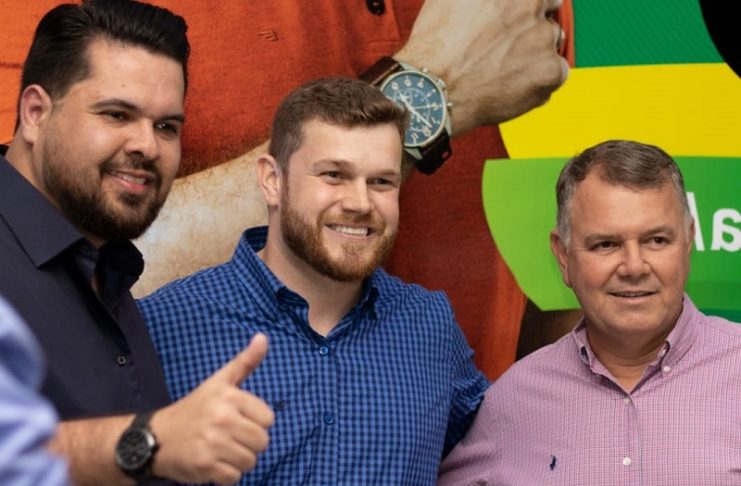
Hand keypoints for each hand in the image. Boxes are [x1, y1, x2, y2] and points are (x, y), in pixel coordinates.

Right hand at [151, 333, 274, 484]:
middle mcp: (222, 418)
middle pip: (262, 442)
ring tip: (220, 449)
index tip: (237, 419)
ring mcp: (213, 443)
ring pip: (250, 461)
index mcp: (229, 396)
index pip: (268, 419)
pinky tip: (212, 463)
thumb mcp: (219, 382)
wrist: (156, 437)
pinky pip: (234, 477)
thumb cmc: (194, 409)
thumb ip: (245, 362)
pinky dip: (226, 475)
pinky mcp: (205, 466)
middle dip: (248, 443)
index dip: (256, 422)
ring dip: (237, 460)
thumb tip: (263, 338)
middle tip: (228, 437)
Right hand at [395, 0, 568, 134]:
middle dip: (533, 28)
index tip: (519, 15)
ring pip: (551, 45)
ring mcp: (545, 39)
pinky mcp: (549, 73)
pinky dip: (539, 81)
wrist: (433, 86)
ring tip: (504, 68)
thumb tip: (487, 3)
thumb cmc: (437, 42)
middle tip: (509, 45)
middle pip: (549, 14)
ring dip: (536, 54)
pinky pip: (556, 75)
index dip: (528, 5)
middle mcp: (535, 6)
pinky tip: (511, 85)